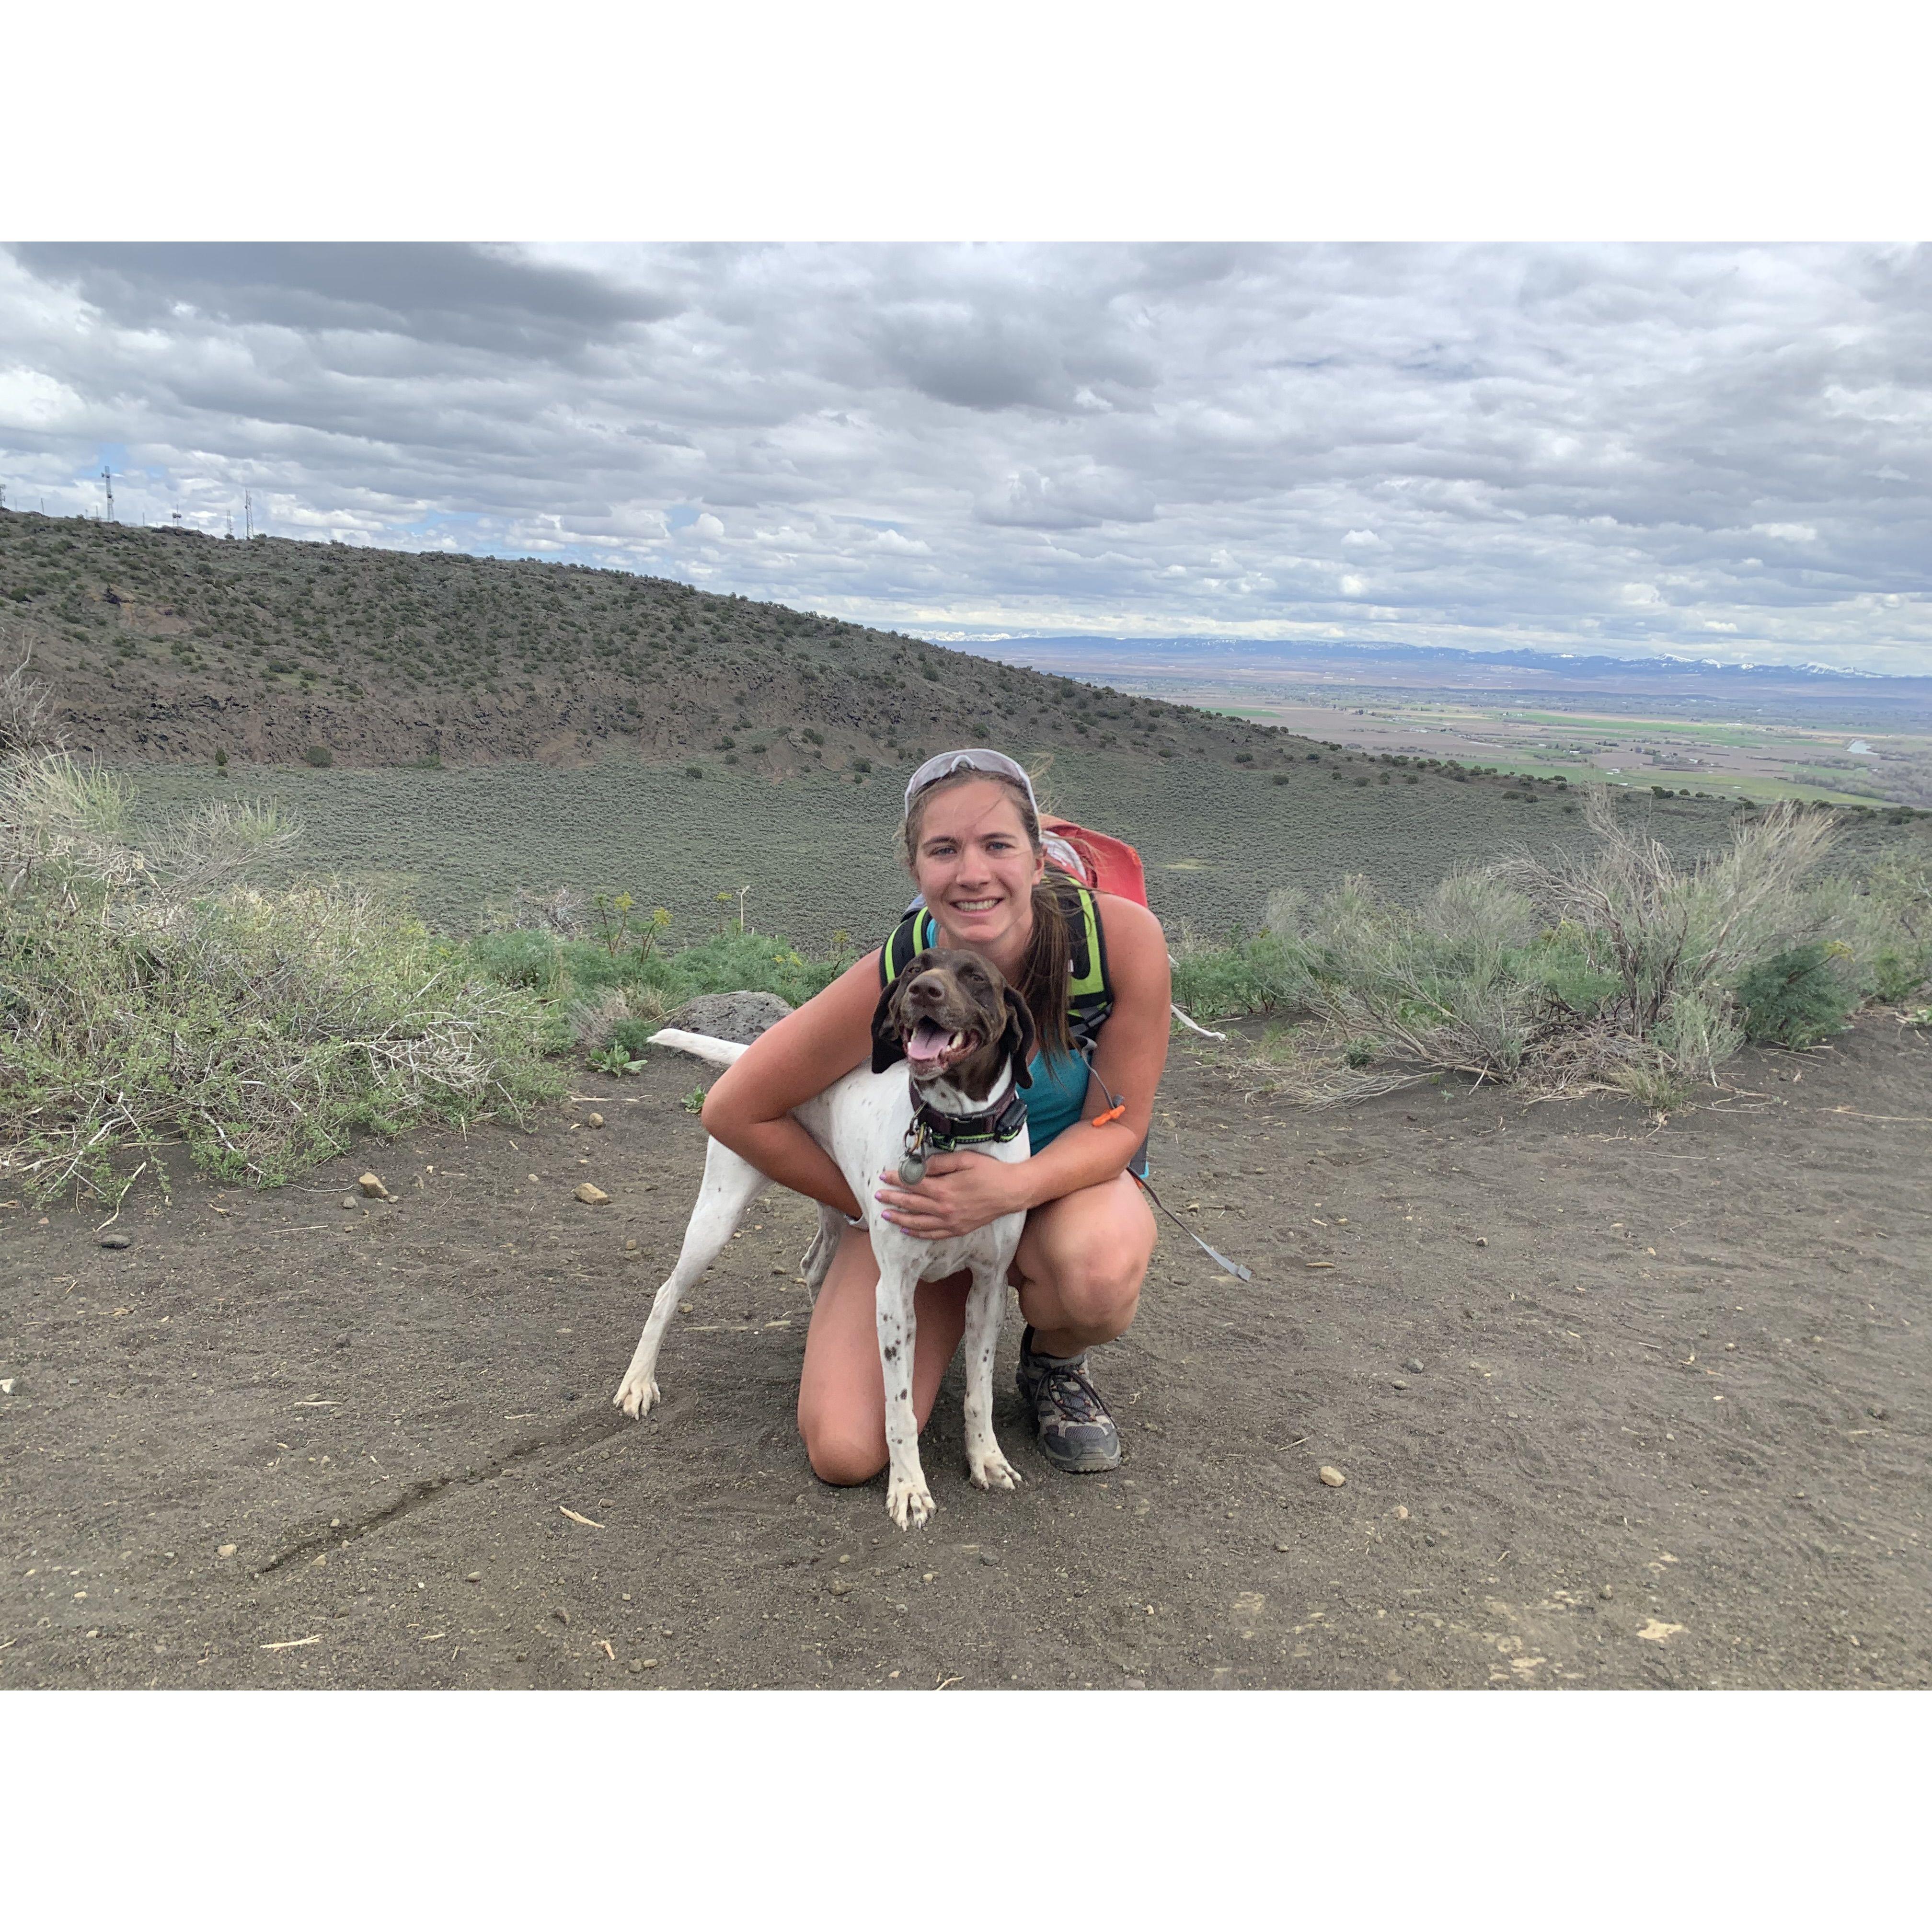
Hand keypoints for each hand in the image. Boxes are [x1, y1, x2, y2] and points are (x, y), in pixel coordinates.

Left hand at [874, 1151, 1022, 1240]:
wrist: (1012, 1191)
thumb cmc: (990, 1172)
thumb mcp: (965, 1159)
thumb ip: (940, 1163)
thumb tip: (920, 1166)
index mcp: (944, 1189)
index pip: (913, 1184)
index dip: (897, 1179)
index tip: (884, 1176)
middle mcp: (944, 1208)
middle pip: (911, 1204)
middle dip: (892, 1199)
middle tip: (878, 1195)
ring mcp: (951, 1222)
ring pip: (918, 1223)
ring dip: (899, 1218)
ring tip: (885, 1215)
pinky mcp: (958, 1229)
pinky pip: (933, 1234)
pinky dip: (917, 1233)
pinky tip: (907, 1230)